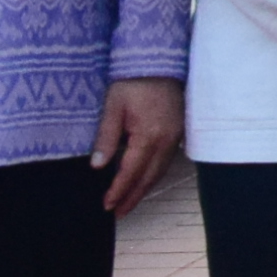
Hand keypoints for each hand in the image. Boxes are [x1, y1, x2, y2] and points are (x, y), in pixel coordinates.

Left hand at [92, 78, 183, 213]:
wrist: (158, 62)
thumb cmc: (133, 81)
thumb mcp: (113, 106)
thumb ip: (106, 137)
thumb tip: (98, 166)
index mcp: (149, 135)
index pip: (132, 171)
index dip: (119, 190)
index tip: (107, 205)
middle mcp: (166, 141)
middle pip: (149, 178)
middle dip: (132, 198)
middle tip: (118, 214)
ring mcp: (175, 138)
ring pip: (159, 172)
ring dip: (143, 190)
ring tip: (129, 203)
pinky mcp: (178, 133)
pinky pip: (165, 162)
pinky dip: (153, 176)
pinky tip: (143, 181)